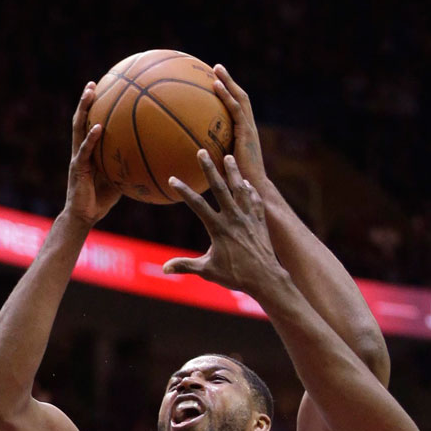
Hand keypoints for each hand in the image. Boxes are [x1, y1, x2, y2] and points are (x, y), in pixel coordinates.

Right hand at [63, 83, 120, 225]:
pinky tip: (98, 127)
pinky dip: (91, 138)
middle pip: (80, 120)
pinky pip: (85, 150)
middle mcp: (80, 150)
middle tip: (92, 83)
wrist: (84, 216)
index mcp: (88, 151)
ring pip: (78, 128)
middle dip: (85, 101)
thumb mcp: (119, 178)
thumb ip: (128, 165)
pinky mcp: (77, 168)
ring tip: (90, 93)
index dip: (92, 108)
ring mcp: (77, 158)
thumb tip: (152, 158)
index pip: (88, 124)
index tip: (101, 90)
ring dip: (83, 109)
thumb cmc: (101, 199)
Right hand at [163, 152, 285, 293]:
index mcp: (219, 228)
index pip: (197, 205)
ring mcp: (249, 218)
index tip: (173, 179)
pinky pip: (255, 200)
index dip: (184, 191)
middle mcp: (234, 218)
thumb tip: (164, 269)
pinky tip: (246, 184)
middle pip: (220, 188)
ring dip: (234, 172)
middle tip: (202, 151)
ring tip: (229, 157)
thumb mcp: (208, 272)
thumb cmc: (236, 276)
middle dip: (209, 169)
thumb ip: (185, 266)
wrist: (266, 279)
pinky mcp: (260, 221)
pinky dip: (250, 190)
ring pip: (240, 189)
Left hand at [212, 65, 267, 190]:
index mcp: (244, 135)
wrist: (252, 191)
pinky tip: (215, 86)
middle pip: (241, 98)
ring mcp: (249, 130)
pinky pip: (236, 110)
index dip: (229, 95)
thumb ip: (207, 158)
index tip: (216, 83)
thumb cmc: (235, 185)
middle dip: (229, 82)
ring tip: (217, 68)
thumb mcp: (220, 168)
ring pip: (240, 99)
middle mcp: (248, 128)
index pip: (238, 109)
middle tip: (217, 68)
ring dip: (229, 82)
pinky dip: (227, 95)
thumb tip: (186, 158)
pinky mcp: (246, 133)